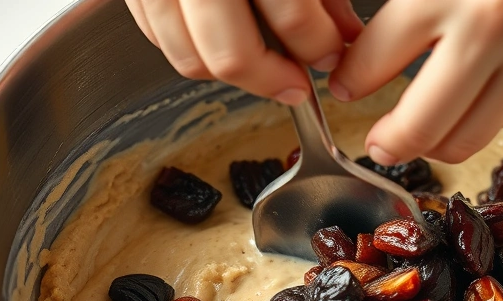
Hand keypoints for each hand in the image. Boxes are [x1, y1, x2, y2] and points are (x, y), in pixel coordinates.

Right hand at [125, 0, 363, 104]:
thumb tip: (346, 35)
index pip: (292, 17)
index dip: (320, 46)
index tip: (334, 55)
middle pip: (231, 54)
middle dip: (273, 78)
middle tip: (299, 82)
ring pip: (189, 57)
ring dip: (232, 72)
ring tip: (264, 65)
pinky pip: (156, 35)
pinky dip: (190, 49)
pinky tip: (218, 42)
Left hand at [328, 0, 502, 164]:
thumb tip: (355, 41)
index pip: (374, 63)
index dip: (350, 82)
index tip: (345, 86)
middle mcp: (491, 28)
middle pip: (422, 125)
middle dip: (388, 142)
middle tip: (377, 142)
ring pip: (472, 135)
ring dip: (438, 144)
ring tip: (422, 135)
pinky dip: (489, 120)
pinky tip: (473, 105)